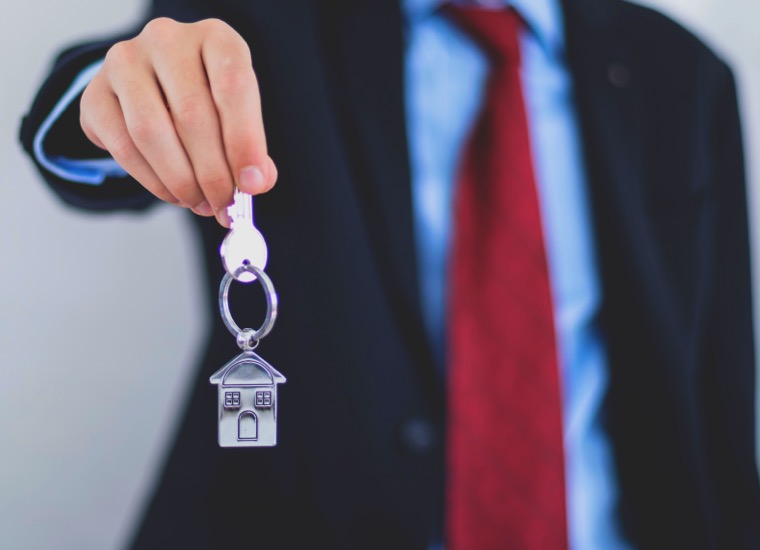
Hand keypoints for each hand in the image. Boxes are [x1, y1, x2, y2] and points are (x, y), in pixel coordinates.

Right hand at [80, 18, 276, 226]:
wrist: (154, 88)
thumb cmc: (207, 102)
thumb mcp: (237, 115)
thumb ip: (251, 148)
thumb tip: (256, 182)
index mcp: (215, 38)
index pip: (233, 85)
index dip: (245, 140)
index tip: (252, 183)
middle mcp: (167, 39)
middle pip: (192, 113)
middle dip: (213, 172)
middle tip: (224, 204)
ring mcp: (125, 62)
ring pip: (152, 132)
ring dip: (181, 180)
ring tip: (200, 203)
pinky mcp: (95, 93)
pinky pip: (123, 146)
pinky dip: (152, 180)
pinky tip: (174, 194)